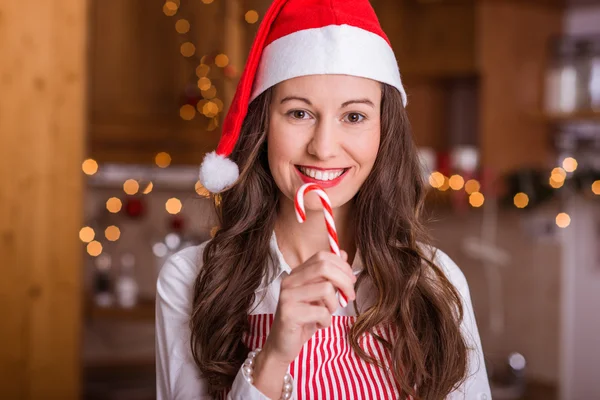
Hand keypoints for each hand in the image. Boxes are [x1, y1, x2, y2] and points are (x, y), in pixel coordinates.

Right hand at [262, 249, 356, 365]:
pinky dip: (326, 321)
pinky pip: (321, 312)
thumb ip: (329, 276)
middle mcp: (290, 281)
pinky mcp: (289, 313)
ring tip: (326, 314)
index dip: (342, 266)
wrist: (282, 346)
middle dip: (344, 281)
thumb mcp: (318, 296)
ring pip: (326, 289)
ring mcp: (287, 296)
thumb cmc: (303, 320)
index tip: (351, 280)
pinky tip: (318, 325)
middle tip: (350, 296)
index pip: (322, 256)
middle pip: (324, 267)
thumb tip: (343, 254)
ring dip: (334, 305)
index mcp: (297, 274)